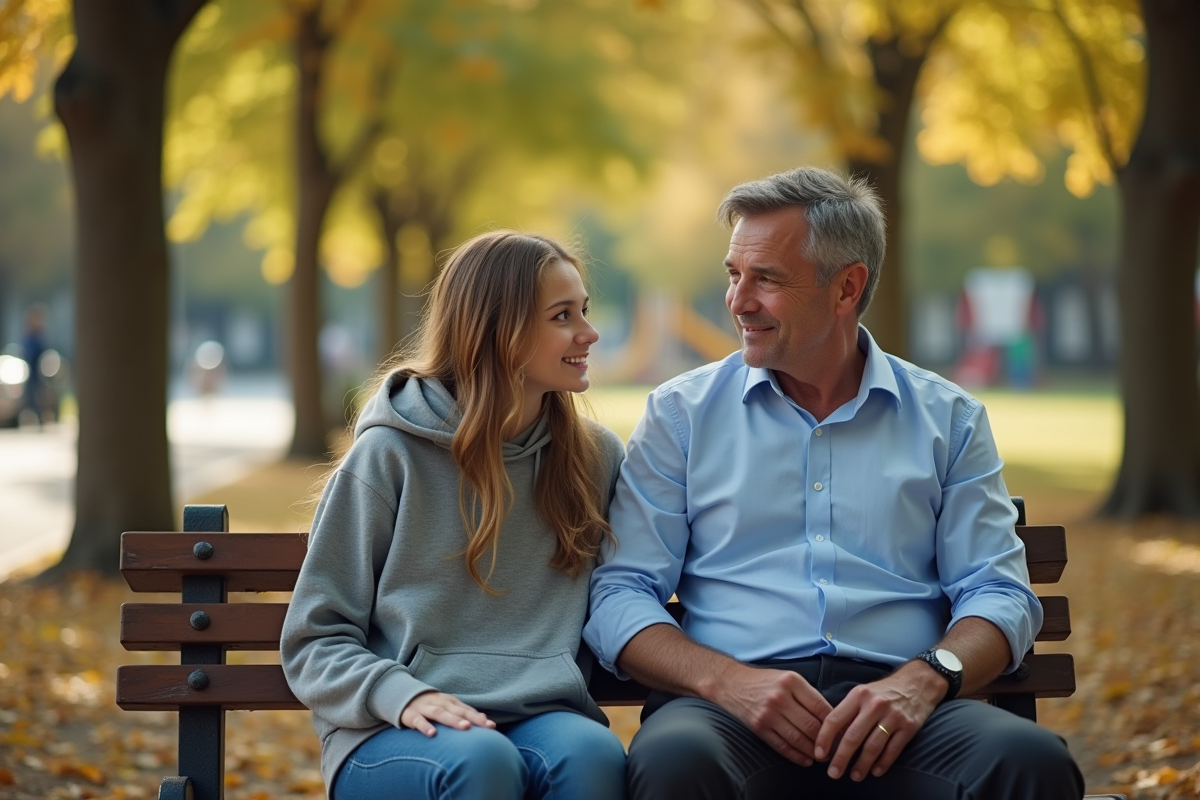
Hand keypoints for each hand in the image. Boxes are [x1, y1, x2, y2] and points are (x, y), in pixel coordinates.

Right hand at [399, 691, 496, 736]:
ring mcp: (425, 708)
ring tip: (465, 727)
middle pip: (457, 710)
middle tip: (484, 725)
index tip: (491, 726)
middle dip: (471, 718)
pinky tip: (432, 734)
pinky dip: (425, 726)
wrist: (403, 696)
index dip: (479, 718)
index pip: (467, 709)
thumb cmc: (431, 705)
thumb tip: (484, 718)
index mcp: (450, 701)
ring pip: (440, 713)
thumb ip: (464, 712)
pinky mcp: (411, 715)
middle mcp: (440, 703)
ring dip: (453, 720)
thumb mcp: (447, 706)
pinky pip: (418, 721)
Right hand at [713, 665, 833, 765]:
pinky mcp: (759, 727)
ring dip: (814, 751)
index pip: (821, 707)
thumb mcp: (788, 677)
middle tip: (836, 749)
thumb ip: (807, 694)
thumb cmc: (764, 681)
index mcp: (792, 681)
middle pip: (812, 725)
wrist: (732, 683)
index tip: (843, 732)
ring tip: (823, 756)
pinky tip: (805, 760)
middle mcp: (780, 697)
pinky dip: (796, 755)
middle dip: (827, 741)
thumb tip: (831, 717)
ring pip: (799, 738)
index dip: (835, 723)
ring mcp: (768, 713)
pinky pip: (782, 745)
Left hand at [813, 663, 943, 780]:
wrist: (917, 682)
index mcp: (858, 695)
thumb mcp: (862, 693)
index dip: (824, 739)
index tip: (819, 755)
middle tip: (833, 773)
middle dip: (841, 758)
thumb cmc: (883, 691)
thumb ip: (848, 712)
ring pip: (873, 746)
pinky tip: (875, 772)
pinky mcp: (909, 727)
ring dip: (861, 765)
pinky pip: (893, 750)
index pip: (835, 719)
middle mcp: (874, 705)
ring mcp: (893, 716)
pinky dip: (883, 763)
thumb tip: (830, 737)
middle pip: (853, 736)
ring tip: (854, 776)